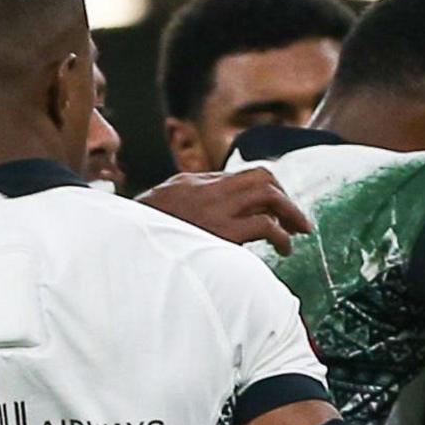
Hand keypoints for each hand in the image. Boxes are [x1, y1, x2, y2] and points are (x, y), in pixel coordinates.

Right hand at [135, 166, 310, 251]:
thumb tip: (214, 201)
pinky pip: (264, 225)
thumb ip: (191, 197)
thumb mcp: (166, 203)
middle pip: (263, 177)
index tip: (278, 207)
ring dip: (290, 213)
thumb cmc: (144, 227)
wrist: (126, 242)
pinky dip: (280, 236)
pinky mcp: (223, 233)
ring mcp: (218, 209)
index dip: (269, 189)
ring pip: (268, 195)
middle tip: (298, 221)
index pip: (245, 175)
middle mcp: (211, 189)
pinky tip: (283, 249)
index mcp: (198, 182)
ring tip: (297, 232)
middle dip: (285, 197)